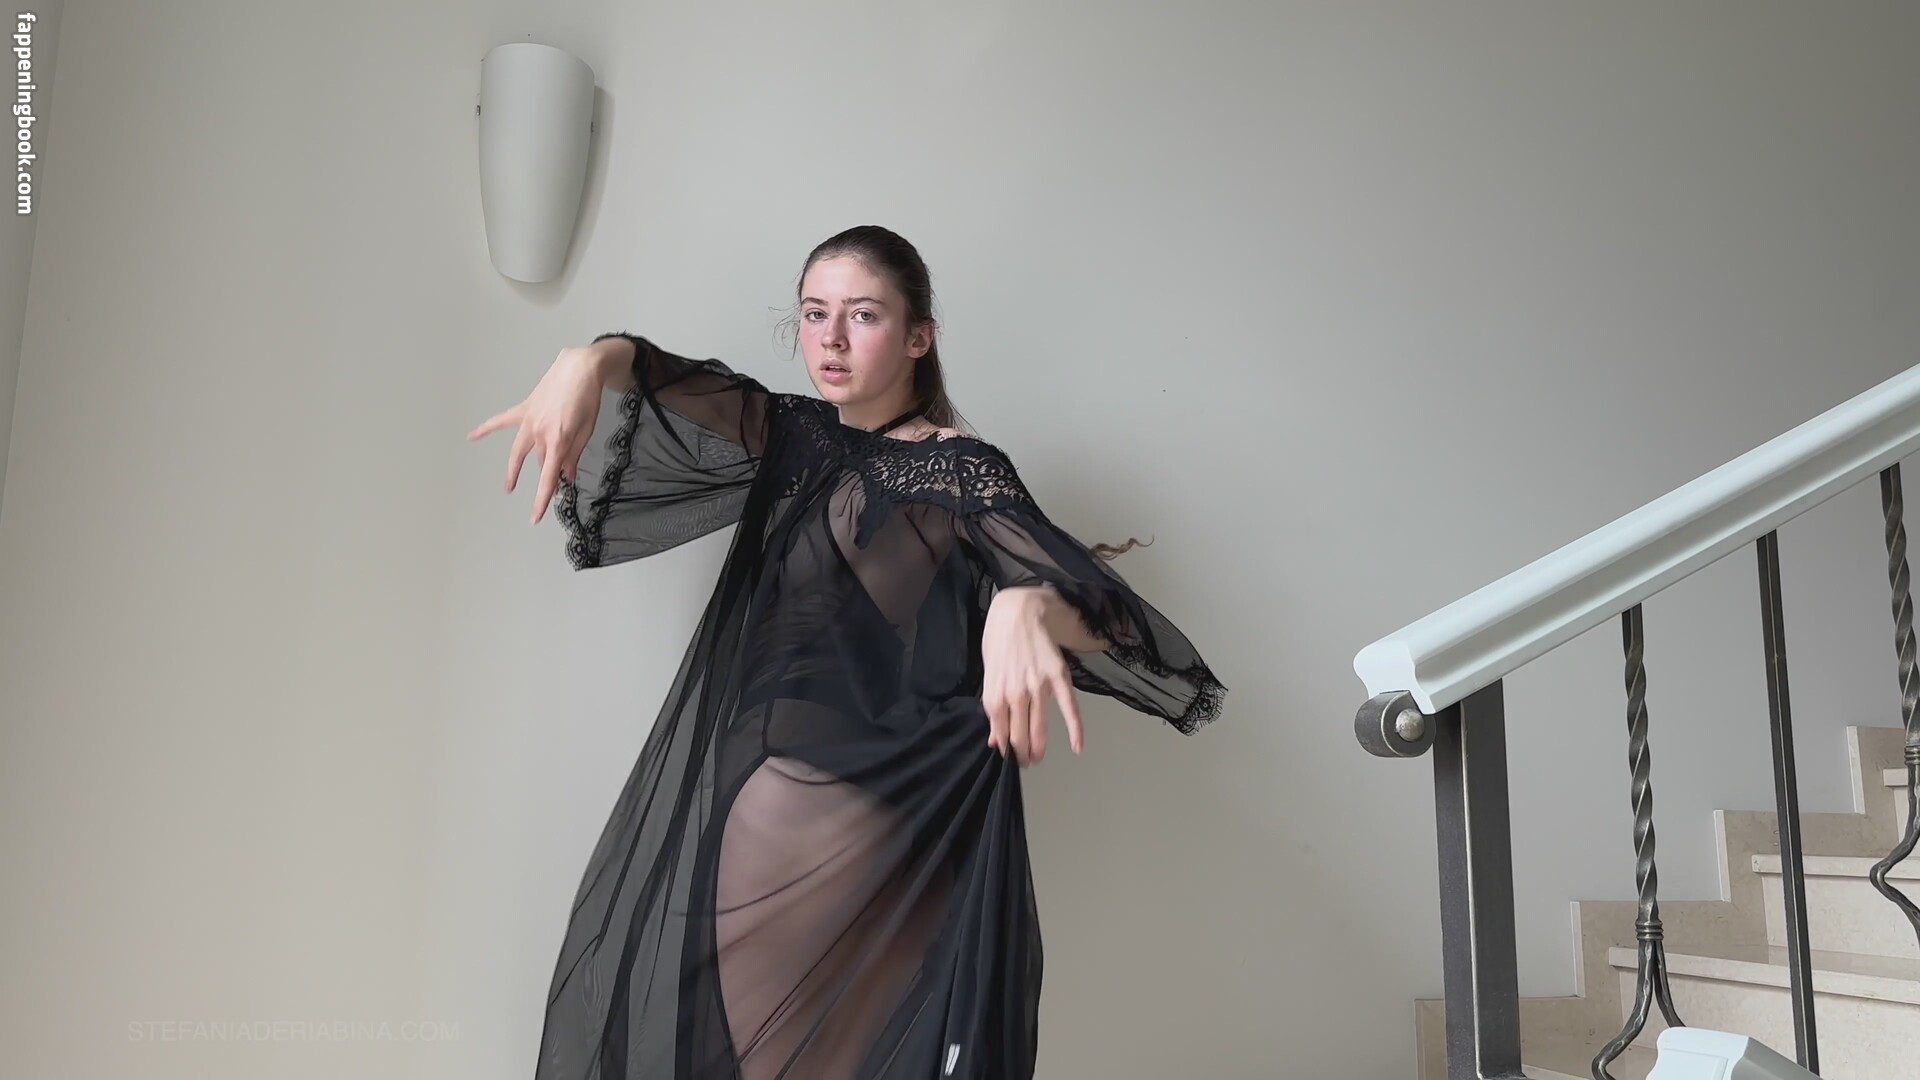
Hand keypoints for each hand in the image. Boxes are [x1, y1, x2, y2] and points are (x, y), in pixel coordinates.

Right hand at [467, 343, 612, 523]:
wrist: (580, 369)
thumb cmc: (587, 399)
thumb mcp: (587, 430)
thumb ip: (575, 455)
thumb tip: (567, 476)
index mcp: (560, 440)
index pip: (548, 478)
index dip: (541, 499)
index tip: (535, 517)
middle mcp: (541, 433)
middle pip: (540, 465)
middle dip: (545, 480)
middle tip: (547, 496)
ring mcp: (530, 421)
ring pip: (520, 451)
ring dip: (515, 469)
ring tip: (509, 486)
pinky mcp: (524, 409)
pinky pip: (502, 421)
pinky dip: (487, 429)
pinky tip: (472, 436)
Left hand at [981, 588, 1084, 765]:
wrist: (1018, 611)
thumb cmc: (999, 641)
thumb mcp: (988, 674)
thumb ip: (992, 708)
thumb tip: (994, 739)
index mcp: (995, 694)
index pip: (1001, 735)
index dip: (1007, 751)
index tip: (1011, 759)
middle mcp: (1015, 695)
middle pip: (1020, 737)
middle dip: (1023, 755)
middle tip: (1027, 763)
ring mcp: (1038, 687)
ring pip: (1040, 728)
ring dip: (1039, 749)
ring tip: (1038, 759)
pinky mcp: (1058, 677)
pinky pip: (1069, 708)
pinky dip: (1075, 729)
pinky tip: (1077, 746)